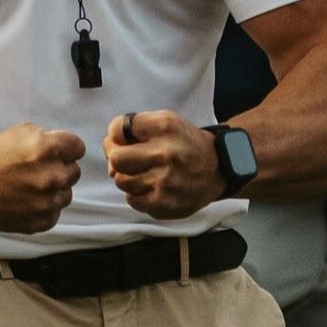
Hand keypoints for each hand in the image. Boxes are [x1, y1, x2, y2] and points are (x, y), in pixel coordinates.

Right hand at [0, 123, 84, 233]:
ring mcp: (47, 202)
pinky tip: (27, 201)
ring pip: (66, 194)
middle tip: (38, 170)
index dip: (66, 149)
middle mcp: (52, 176)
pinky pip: (54, 213)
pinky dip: (44, 208)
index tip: (54, 153)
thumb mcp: (23, 132)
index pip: (78, 148)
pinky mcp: (41, 222)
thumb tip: (66, 150)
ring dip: (53, 190)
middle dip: (60, 169)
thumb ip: (50, 139)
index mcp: (49, 149)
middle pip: (74, 172)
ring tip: (30, 186)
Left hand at [103, 110, 220, 219]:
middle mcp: (165, 154)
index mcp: (164, 127)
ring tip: (144, 172)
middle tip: (129, 159)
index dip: (117, 135)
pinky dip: (137, 194)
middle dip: (117, 159)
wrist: (217, 169)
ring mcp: (165, 183)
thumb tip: (109, 149)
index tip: (126, 139)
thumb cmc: (185, 144)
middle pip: (116, 159)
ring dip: (128, 177)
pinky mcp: (165, 205)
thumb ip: (134, 128)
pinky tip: (152, 186)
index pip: (118, 129)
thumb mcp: (165, 121)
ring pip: (121, 182)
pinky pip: (132, 200)